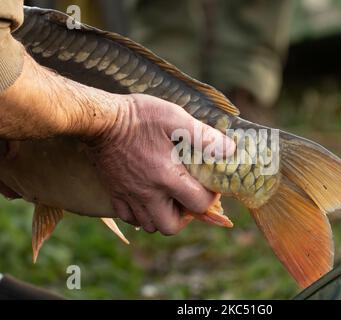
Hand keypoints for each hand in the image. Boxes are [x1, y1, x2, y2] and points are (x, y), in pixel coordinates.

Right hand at [86, 94, 234, 234]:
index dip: (210, 198)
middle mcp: (147, 193)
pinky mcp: (114, 192)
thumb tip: (229, 150)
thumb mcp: (176, 118)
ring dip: (164, 216)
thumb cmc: (139, 117)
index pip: (198, 205)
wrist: (100, 119)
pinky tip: (148, 197)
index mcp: (166, 176)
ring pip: (150, 225)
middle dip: (185, 217)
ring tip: (170, 198)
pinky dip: (141, 214)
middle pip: (170, 227)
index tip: (209, 186)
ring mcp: (129, 195)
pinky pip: (129, 217)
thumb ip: (204, 137)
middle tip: (188, 198)